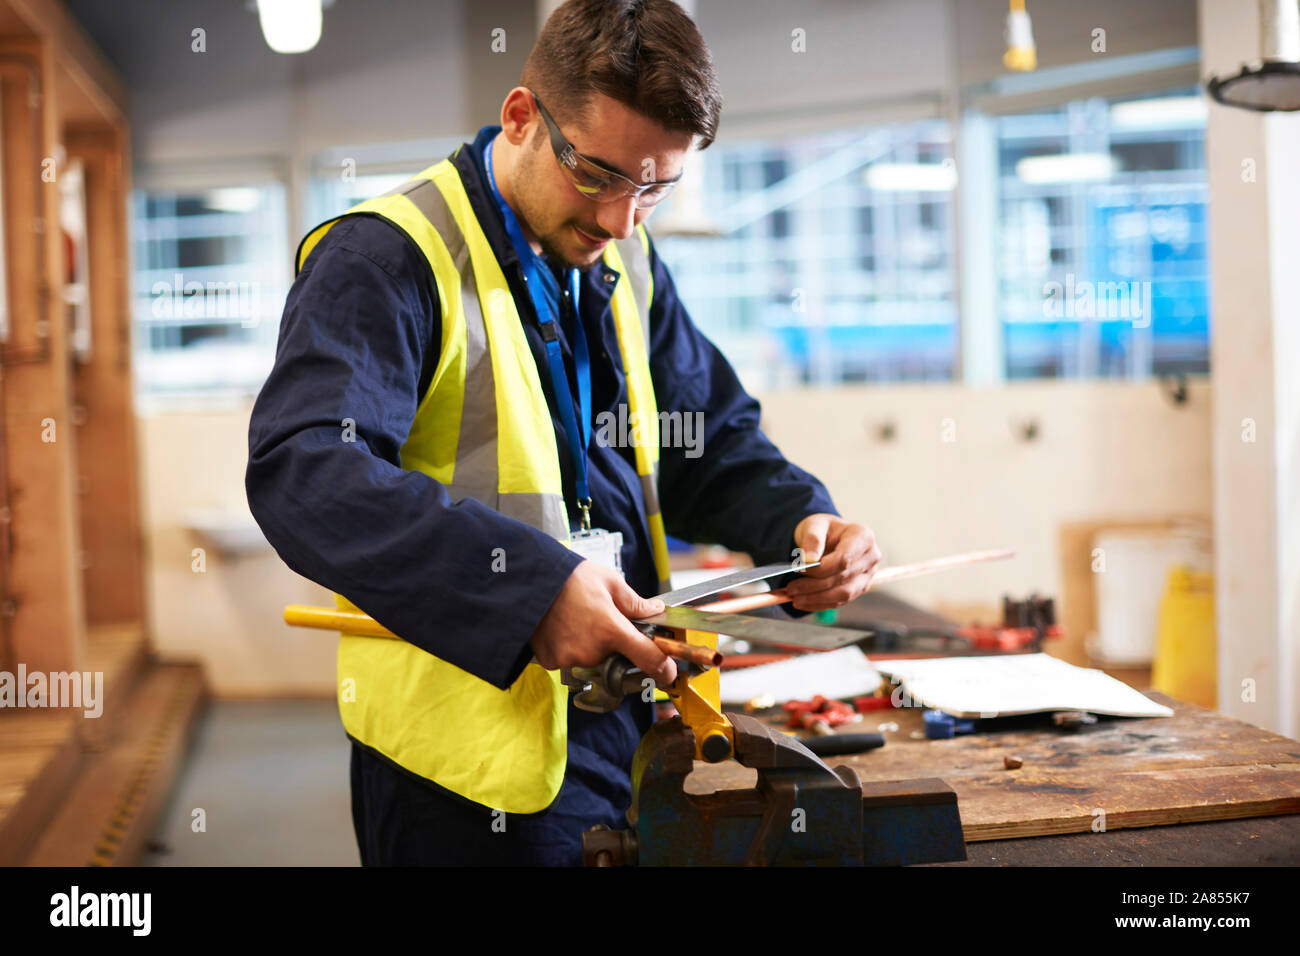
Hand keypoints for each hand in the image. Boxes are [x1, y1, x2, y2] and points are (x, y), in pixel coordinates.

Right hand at [530, 560, 677, 684]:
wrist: (527, 580)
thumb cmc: (569, 577)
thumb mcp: (609, 581)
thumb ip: (635, 602)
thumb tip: (655, 612)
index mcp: (611, 629)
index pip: (648, 659)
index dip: (663, 668)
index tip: (668, 672)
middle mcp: (592, 650)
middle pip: (617, 659)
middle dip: (615, 645)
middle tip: (601, 622)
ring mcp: (570, 659)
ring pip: (593, 661)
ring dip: (592, 647)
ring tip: (578, 620)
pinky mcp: (552, 662)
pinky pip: (570, 661)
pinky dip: (570, 649)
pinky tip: (563, 629)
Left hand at [784, 514, 882, 611]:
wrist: (829, 537)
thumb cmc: (823, 529)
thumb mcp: (814, 525)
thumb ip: (813, 539)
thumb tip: (809, 560)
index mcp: (863, 536)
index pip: (844, 559)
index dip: (821, 569)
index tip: (799, 570)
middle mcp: (870, 557)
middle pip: (843, 578)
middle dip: (814, 586)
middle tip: (790, 589)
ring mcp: (867, 575)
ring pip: (843, 594)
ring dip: (817, 598)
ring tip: (794, 598)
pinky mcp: (859, 589)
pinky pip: (840, 601)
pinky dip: (819, 604)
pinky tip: (803, 602)